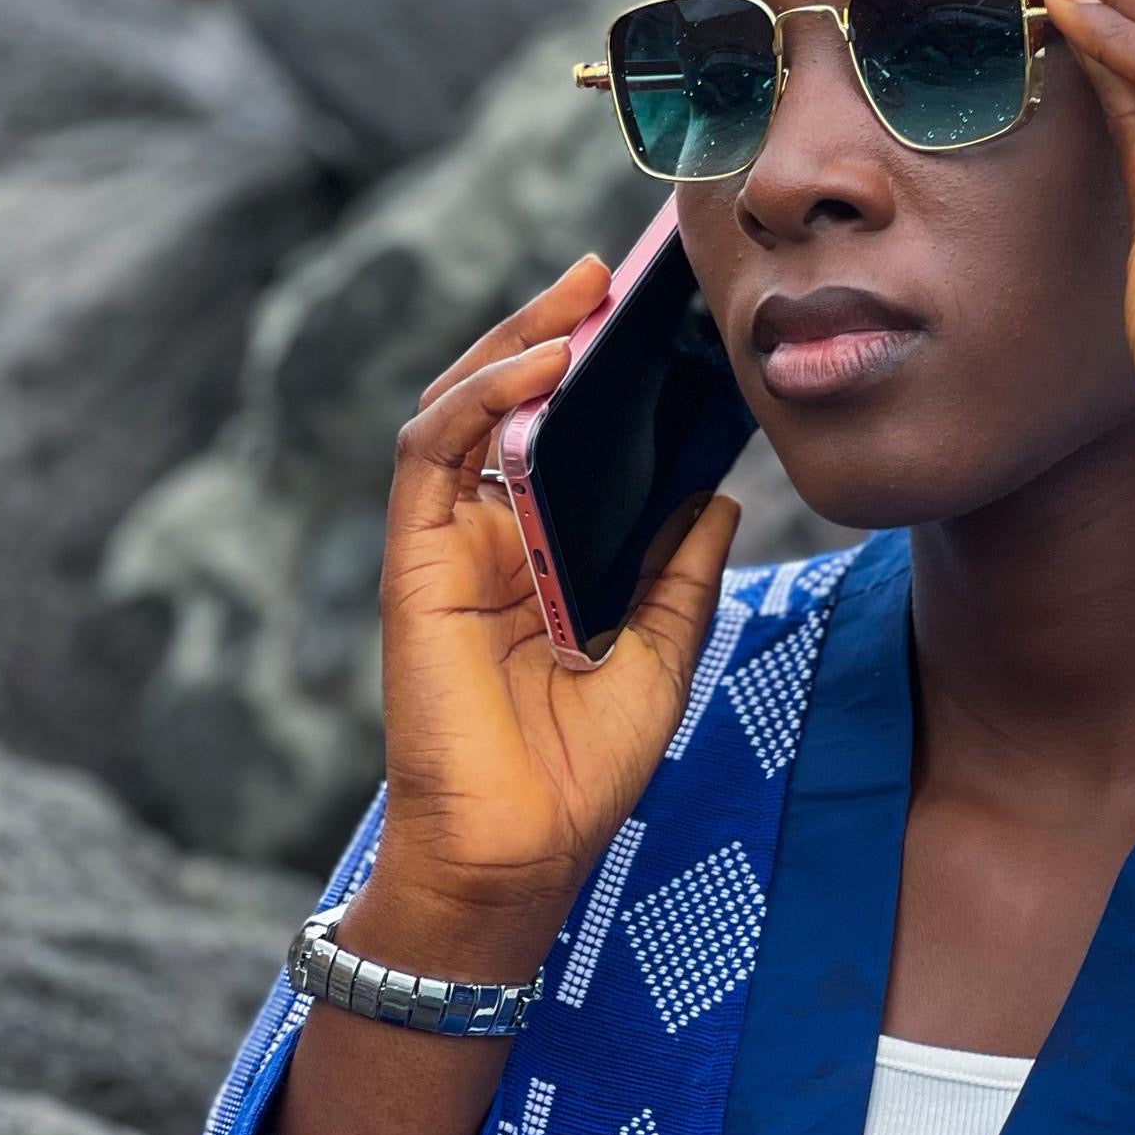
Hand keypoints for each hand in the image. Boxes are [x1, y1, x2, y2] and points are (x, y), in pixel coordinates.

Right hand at [374, 254, 739, 939]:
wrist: (522, 858)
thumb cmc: (579, 773)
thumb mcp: (661, 655)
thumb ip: (681, 574)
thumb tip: (719, 496)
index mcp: (541, 553)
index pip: (559, 435)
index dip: (593, 372)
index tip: (653, 318)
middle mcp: (488, 536)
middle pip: (509, 402)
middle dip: (551, 330)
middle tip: (613, 275)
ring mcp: (447, 545)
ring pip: (463, 408)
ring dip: (516, 341)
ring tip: (581, 297)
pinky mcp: (415, 561)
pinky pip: (434, 454)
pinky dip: (484, 398)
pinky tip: (541, 365)